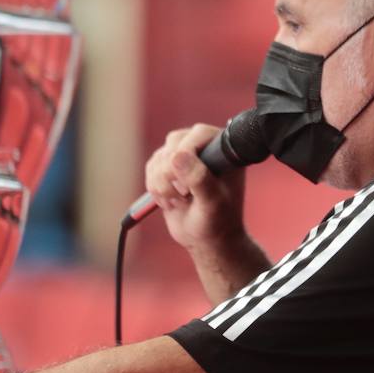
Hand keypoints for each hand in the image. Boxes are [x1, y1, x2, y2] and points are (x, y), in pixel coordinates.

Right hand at [145, 123, 246, 250]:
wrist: (205, 238)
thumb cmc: (217, 221)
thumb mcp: (212, 203)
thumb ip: (199, 178)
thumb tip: (177, 156)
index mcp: (223, 150)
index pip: (199, 134)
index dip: (187, 155)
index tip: (188, 186)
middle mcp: (204, 147)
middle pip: (174, 142)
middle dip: (172, 174)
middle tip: (185, 195)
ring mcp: (185, 155)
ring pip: (160, 156)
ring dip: (162, 184)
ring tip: (180, 200)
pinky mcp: (168, 166)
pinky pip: (150, 167)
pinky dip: (154, 187)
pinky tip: (170, 200)